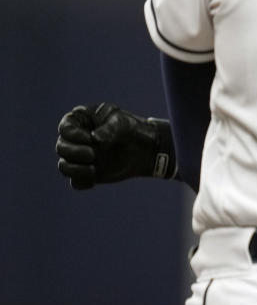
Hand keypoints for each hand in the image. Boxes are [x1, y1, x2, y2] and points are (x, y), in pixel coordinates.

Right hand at [55, 103, 175, 188]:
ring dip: (74, 169)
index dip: (72, 134)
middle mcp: (76, 140)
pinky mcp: (87, 173)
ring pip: (64, 166)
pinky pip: (76, 182)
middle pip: (61, 148)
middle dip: (73, 152)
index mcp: (81, 122)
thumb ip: (108, 129)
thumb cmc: (132, 129)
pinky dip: (81, 182)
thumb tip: (95, 140)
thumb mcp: (122, 123)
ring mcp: (80, 157)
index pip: (64, 128)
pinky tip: (93, 181)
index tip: (89, 139)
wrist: (146, 148)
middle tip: (93, 154)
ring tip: (93, 169)